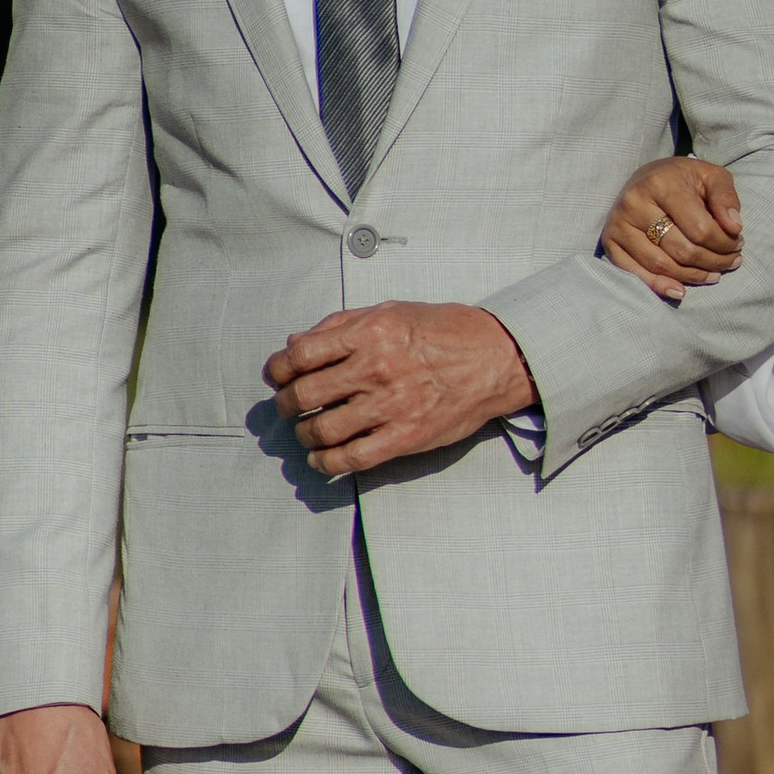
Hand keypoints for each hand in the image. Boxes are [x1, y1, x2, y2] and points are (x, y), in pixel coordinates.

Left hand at [267, 301, 536, 477]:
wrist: (495, 358)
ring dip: (305, 434)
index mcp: (370, 332)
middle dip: (287, 403)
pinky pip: (352, 458)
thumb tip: (296, 343)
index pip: (301, 354)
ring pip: (322, 429)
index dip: (279, 368)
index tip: (278, 375)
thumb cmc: (444, 331)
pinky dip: (327, 462)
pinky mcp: (405, 436)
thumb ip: (341, 325)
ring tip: (308, 431)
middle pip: (305, 394)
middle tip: (289, 406)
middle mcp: (376, 368)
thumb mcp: (390, 311)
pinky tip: (322, 458)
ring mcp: (391, 405)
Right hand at [601, 154, 743, 300]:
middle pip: (681, 250)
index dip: (724, 243)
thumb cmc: (684, 179)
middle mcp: (635, 203)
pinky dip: (658, 286)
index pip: (700, 229)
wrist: (647, 177)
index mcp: (661, 183)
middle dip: (713, 261)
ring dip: (692, 276)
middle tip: (731, 261)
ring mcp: (619, 224)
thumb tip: (734, 227)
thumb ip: (726, 198)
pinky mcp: (610, 242)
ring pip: (661, 265)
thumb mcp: (711, 176)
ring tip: (713, 274)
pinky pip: (635, 273)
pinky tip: (680, 290)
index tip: (738, 243)